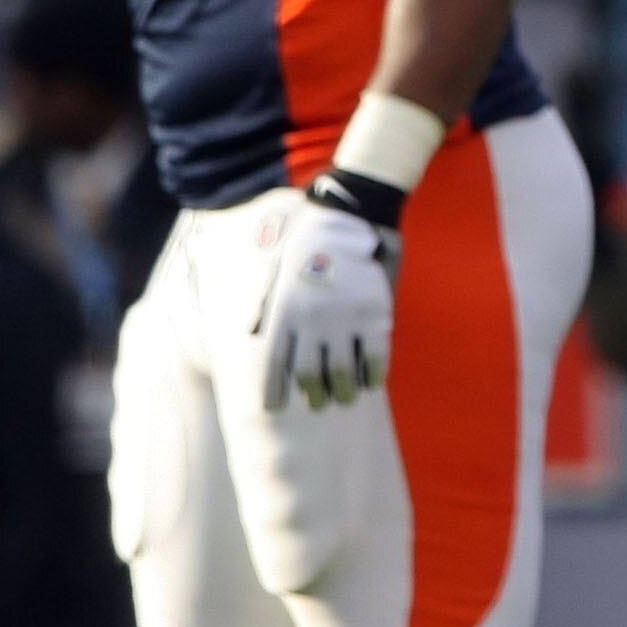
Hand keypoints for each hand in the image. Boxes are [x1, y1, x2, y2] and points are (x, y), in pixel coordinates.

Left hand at [260, 180, 399, 410]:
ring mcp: (345, 317)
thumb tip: (250, 337)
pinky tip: (372, 382)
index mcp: (284, 313)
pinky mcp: (375, 311)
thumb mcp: (275, 275)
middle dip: (314, 395)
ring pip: (344, 371)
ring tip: (346, 397)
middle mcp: (312, 320)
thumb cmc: (306, 246)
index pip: (274, 364)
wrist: (347, 215)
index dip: (272, 391)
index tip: (271, 411)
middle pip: (310, 374)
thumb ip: (265, 309)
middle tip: (319, 405)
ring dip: (344, 391)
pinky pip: (376, 355)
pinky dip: (374, 374)